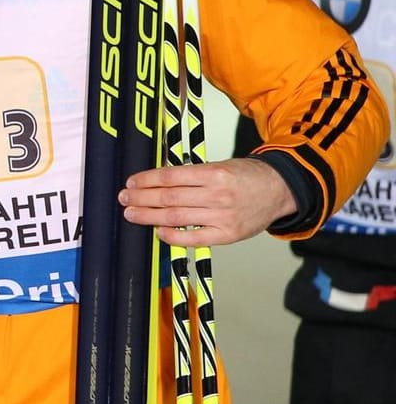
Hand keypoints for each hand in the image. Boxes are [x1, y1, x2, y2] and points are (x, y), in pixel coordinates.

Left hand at [119, 157, 296, 246]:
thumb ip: (192, 174)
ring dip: (149, 216)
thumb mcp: (220, 165)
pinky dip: (172, 236)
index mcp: (215, 173)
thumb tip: (156, 180)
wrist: (279, 191)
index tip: (131, 182)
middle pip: (169, 198)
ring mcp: (223, 217)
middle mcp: (218, 195)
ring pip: (176, 217)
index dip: (147, 180)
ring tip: (132, 213)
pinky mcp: (227, 235)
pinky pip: (193, 238)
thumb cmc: (246, 177)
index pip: (171, 176)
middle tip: (124, 198)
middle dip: (141, 198)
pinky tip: (158, 231)